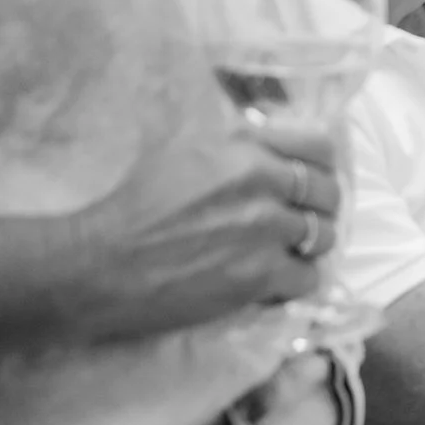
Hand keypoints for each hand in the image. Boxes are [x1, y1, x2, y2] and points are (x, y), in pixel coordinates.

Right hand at [0, 124, 342, 362]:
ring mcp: (266, 231)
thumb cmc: (130, 205)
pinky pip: (308, 278)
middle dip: (321, 208)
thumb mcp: (184, 150)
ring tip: (290, 253)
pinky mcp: (259, 276)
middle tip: (305, 221)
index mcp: (246, 148)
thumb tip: (264, 142)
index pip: (319, 147)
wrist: (97, 264)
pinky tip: (277, 283)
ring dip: (311, 246)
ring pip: (323, 236)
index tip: (314, 180)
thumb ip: (233, 145)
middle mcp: (264, 183)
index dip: (322, 166)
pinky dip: (297, 281)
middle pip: (328, 193)